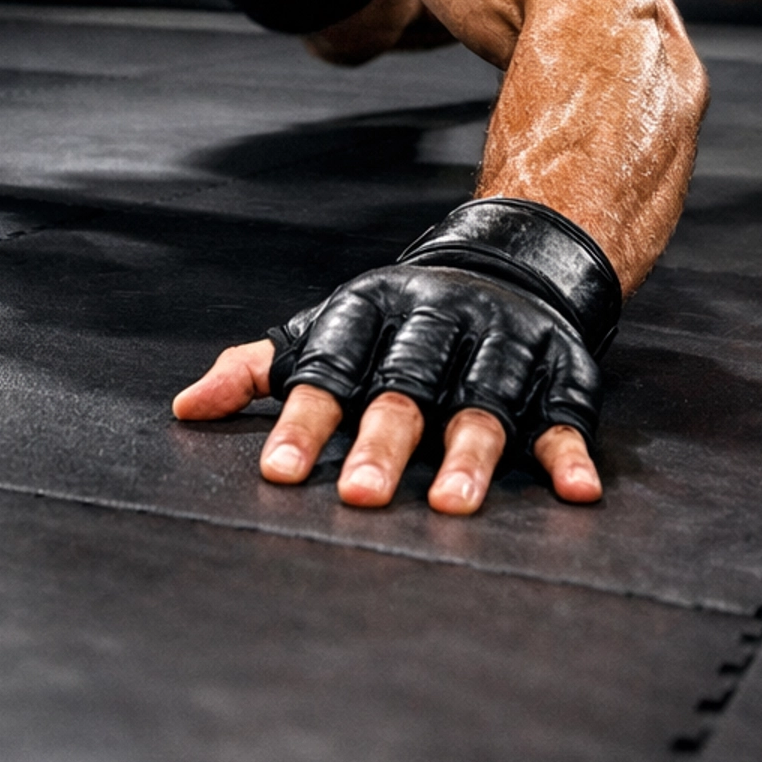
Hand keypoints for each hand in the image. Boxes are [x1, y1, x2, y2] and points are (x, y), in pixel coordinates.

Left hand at [172, 338, 601, 514]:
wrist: (511, 256)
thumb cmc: (397, 319)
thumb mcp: (325, 328)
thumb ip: (257, 369)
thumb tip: (186, 409)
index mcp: (369, 313)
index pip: (329, 366)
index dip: (304, 420)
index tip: (279, 473)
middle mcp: (435, 323)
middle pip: (405, 385)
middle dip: (383, 440)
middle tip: (360, 499)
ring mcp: (500, 341)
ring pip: (482, 400)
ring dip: (470, 452)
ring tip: (450, 505)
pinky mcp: (558, 366)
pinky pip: (564, 411)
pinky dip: (569, 451)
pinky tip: (576, 491)